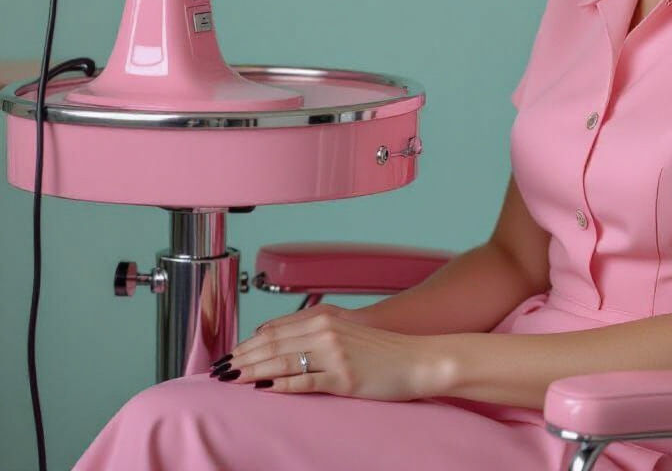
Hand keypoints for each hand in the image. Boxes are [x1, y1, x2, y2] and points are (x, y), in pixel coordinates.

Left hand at [211, 303, 451, 400]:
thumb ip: (313, 330)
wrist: (416, 359)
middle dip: (242, 357)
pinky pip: (305, 381)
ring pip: (283, 361)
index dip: (247, 343)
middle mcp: (326, 331)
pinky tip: (263, 390)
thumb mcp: (344, 330)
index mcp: (325, 318)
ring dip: (252, 371)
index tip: (227, 355)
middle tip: (218, 371)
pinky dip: (281, 386)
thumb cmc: (380, 349)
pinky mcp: (343, 378)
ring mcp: (334, 355)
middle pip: (273, 344)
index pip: (275, 329)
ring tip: (230, 380)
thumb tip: (275, 337)